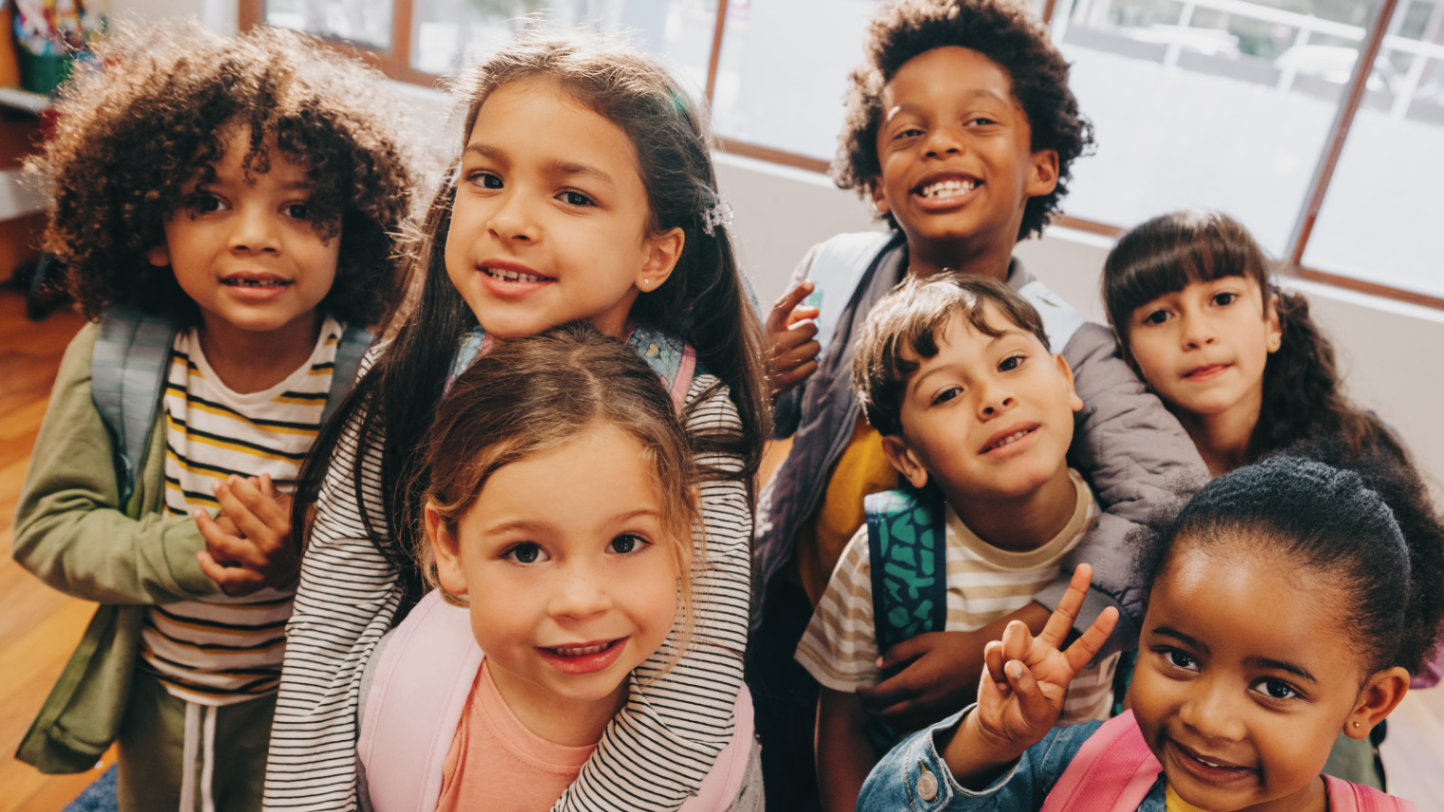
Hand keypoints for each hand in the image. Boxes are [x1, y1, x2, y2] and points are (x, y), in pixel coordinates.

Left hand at [195, 474, 297, 595]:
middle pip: (239, 516)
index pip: (256, 501)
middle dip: (225, 496)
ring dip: (206, 526)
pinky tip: (201, 553)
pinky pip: (224, 576)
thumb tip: (261, 477)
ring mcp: (260, 564)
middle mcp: (271, 545)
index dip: (241, 487)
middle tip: (216, 485)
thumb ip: (276, 497)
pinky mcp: (253, 580)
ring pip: (223, 543)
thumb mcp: (296, 513)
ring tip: (198, 511)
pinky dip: (209, 567)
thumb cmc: (303, 534)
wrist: (317, 568)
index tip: (231, 479)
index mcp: (285, 526)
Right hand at [765, 280, 820, 396]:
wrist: (761, 378)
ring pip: (815, 347)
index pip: (782, 306)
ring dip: (811, 349)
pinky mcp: (787, 380)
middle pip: (811, 327)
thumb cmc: (778, 344)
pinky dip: (809, 366)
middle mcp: (772, 343)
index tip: (811, 284)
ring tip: (797, 352)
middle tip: (799, 337)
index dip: (797, 294)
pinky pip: (813, 365)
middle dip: (810, 331)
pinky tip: (797, 366)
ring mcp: (779, 362)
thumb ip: (799, 313)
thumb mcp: (784, 325)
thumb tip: (815, 311)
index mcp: (770, 326)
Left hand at [856, 631, 987, 729]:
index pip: (879, 696)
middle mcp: (921, 701)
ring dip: (883, 718)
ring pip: (899, 723)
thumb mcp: (924, 640)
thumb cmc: (954, 646)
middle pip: (885, 714)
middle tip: (862, 700)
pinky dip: (900, 723)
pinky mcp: (941, 715)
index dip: (864, 695)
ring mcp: (932, 711)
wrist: (986, 661)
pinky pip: (914, 726)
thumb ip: (898, 652)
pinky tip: (897, 716)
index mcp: (914, 681)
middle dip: (869, 709)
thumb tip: (878, 664)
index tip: (858, 689)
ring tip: (876, 708)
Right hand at [973, 565, 1117, 754]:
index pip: (1084, 647)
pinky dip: (993, 667)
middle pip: (1061, 617)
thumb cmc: (1026, 722)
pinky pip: (994, 649)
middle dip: (1075, 592)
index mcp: (1062, 669)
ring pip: (1017, 633)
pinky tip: (996, 681)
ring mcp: (1020, 650)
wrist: (998, 727)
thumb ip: (1029, 689)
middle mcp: (1044, 653)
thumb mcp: (1036, 715)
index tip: (1114, 611)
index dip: (1098, 630)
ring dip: (1010, 655)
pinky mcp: (997, 652)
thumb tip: (1013, 663)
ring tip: (1007, 679)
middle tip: (1087, 568)